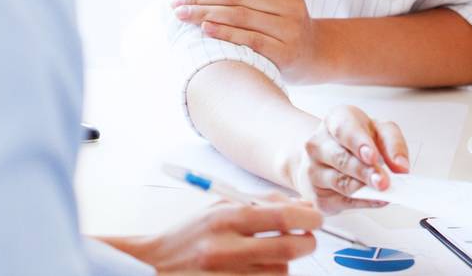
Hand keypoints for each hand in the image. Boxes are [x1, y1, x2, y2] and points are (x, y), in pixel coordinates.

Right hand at [110, 199, 320, 272]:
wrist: (155, 264)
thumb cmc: (194, 233)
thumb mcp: (223, 206)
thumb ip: (266, 203)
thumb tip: (306, 207)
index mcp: (225, 219)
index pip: (281, 218)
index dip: (309, 218)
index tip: (317, 219)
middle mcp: (224, 249)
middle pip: (287, 249)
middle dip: (306, 242)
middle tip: (307, 238)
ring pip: (281, 272)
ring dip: (285, 263)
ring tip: (268, 255)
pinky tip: (258, 268)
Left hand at [174, 0, 324, 81]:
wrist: (309, 51)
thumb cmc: (283, 13)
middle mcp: (292, 0)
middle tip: (174, 3)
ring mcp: (290, 27)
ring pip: (238, 16)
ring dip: (204, 14)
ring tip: (181, 15)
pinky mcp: (285, 51)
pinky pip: (249, 39)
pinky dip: (224, 33)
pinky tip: (203, 29)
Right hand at [282, 104, 410, 213]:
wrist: (330, 154)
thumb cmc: (357, 139)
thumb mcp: (380, 130)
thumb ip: (393, 143)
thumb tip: (401, 166)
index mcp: (335, 120)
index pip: (344, 129)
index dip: (359, 143)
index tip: (372, 156)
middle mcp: (318, 144)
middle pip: (342, 159)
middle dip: (365, 171)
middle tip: (383, 181)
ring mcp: (313, 170)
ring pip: (340, 182)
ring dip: (363, 189)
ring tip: (382, 192)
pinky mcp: (318, 195)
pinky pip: (341, 201)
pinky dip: (361, 202)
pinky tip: (375, 200)